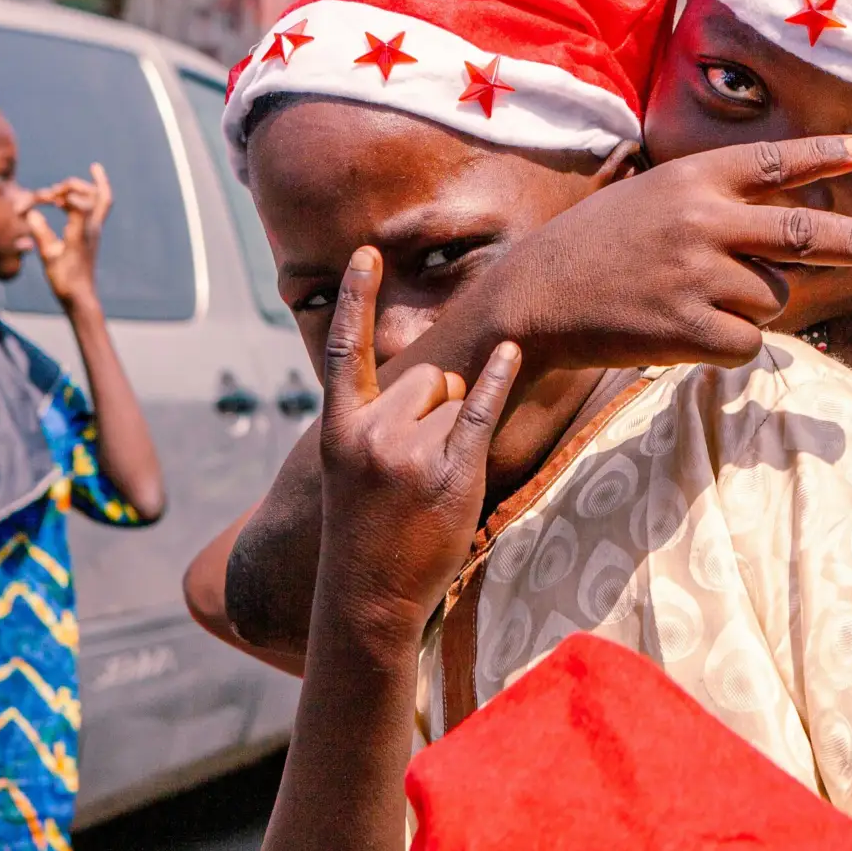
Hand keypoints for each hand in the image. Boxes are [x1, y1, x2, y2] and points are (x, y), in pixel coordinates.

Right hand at [27, 164, 110, 309]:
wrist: (80, 296)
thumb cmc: (64, 279)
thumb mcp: (48, 256)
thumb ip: (41, 233)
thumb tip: (31, 212)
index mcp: (82, 232)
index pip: (84, 202)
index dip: (68, 194)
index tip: (48, 197)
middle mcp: (92, 228)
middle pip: (99, 195)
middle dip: (78, 185)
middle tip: (56, 189)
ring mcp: (93, 230)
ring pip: (100, 200)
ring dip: (83, 189)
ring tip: (59, 190)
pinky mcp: (90, 235)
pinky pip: (92, 210)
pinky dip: (80, 200)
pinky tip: (61, 203)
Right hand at [316, 245, 521, 640]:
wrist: (367, 598)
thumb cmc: (365, 532)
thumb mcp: (352, 469)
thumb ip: (375, 420)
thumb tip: (429, 373)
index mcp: (339, 429)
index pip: (346, 351)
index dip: (354, 297)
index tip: (365, 252)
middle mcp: (371, 431)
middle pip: (426, 373)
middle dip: (436, 401)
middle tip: (419, 462)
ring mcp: (410, 451)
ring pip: (454, 394)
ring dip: (457, 425)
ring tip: (433, 480)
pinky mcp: (450, 470)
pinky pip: (480, 409)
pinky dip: (499, 378)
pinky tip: (512, 352)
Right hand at [482, 135, 851, 369]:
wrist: (532, 297)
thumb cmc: (599, 246)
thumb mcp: (654, 198)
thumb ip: (718, 204)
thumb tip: (795, 240)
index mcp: (695, 178)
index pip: (774, 162)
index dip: (822, 156)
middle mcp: (703, 219)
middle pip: (806, 234)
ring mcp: (697, 274)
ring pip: (773, 299)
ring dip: (749, 307)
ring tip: (689, 300)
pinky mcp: (688, 327)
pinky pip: (748, 344)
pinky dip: (729, 346)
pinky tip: (682, 333)